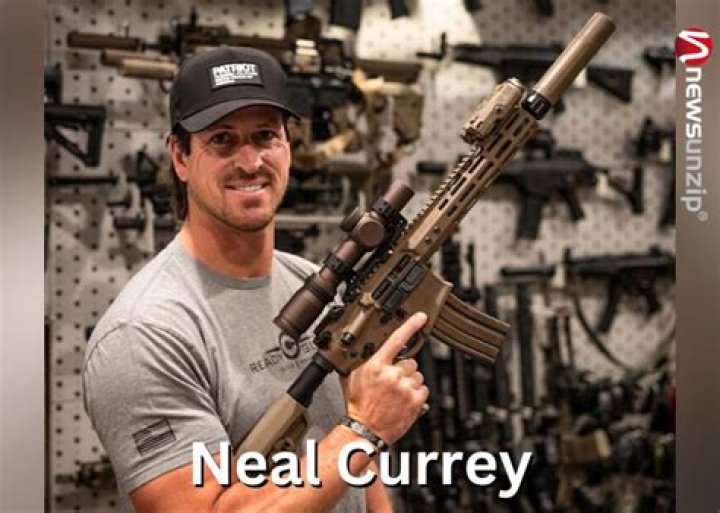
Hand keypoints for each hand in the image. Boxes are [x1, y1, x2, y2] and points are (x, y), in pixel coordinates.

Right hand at [342, 312, 429, 444]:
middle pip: (411, 361)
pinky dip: (416, 394)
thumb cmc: (358, 405)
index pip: (396, 339)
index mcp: (376, 365)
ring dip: (410, 382)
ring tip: (397, 393)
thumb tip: (372, 347)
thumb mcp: (354, 376)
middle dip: (404, 369)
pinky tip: (404, 400)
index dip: (411, 325)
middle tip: (392, 381)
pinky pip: (423, 389)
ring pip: (418, 375)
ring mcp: (405, 388)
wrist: (365, 429)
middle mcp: (392, 375)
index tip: (421, 317)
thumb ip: (365, 360)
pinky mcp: (415, 401)